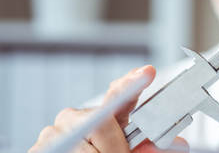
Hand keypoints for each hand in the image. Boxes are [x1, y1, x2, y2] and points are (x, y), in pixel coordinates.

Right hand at [29, 65, 188, 152]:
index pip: (120, 95)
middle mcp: (78, 118)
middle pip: (100, 124)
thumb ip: (147, 149)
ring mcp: (55, 131)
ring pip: (82, 144)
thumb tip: (180, 145)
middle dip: (114, 147)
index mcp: (104, 119)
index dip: (133, 83)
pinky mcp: (39, 147)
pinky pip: (59, 149)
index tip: (147, 72)